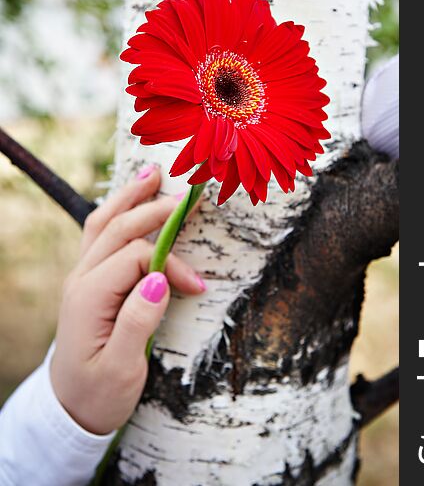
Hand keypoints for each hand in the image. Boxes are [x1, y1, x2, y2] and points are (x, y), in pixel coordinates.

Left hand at [50, 165, 204, 434]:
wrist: (69, 407)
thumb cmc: (98, 392)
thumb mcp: (122, 368)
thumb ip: (138, 321)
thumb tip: (160, 279)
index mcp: (90, 297)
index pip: (138, 259)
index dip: (173, 264)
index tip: (198, 285)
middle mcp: (81, 278)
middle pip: (120, 229)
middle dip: (156, 210)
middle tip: (190, 195)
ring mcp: (81, 276)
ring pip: (103, 223)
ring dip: (129, 197)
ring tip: (152, 172)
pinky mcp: (87, 279)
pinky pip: (98, 234)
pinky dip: (117, 211)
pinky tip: (129, 200)